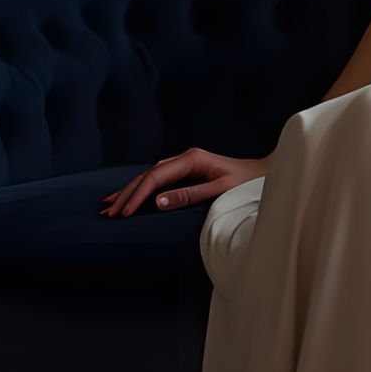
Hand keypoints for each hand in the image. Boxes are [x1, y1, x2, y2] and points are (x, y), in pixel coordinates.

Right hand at [99, 148, 270, 217]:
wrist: (262, 174)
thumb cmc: (245, 184)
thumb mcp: (218, 191)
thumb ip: (188, 195)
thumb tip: (157, 202)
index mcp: (191, 159)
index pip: (155, 177)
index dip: (137, 195)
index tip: (124, 213)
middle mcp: (184, 158)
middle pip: (148, 175)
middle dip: (127, 194)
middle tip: (108, 212)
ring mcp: (184, 163)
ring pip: (149, 177)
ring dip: (130, 191)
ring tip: (109, 205)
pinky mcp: (186, 171)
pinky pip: (158, 180)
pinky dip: (141, 189)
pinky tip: (130, 196)